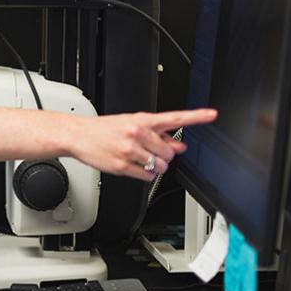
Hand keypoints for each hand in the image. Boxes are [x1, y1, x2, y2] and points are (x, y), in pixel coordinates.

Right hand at [61, 108, 216, 180]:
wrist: (79, 135)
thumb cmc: (105, 129)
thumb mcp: (132, 124)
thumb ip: (158, 134)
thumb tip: (179, 146)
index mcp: (142, 120)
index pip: (174, 118)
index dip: (196, 116)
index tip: (212, 115)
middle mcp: (137, 133)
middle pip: (169, 153)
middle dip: (164, 156)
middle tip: (150, 152)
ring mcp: (130, 150)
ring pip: (160, 166)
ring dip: (155, 166)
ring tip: (140, 159)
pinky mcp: (122, 165)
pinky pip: (147, 176)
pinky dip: (145, 174)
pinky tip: (134, 166)